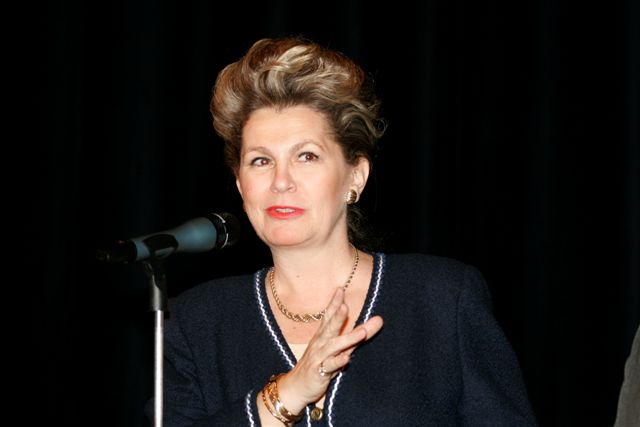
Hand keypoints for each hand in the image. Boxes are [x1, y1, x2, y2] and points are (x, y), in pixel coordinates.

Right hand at [275, 287, 383, 413]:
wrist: (296, 386)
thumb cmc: (320, 363)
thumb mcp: (340, 347)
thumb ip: (358, 333)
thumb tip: (379, 319)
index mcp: (323, 335)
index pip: (328, 316)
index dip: (334, 303)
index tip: (340, 289)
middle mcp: (321, 343)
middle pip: (330, 327)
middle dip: (337, 316)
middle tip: (345, 305)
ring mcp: (320, 357)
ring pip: (333, 346)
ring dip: (347, 339)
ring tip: (361, 333)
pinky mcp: (319, 372)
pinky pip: (330, 367)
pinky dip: (338, 362)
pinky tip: (347, 359)